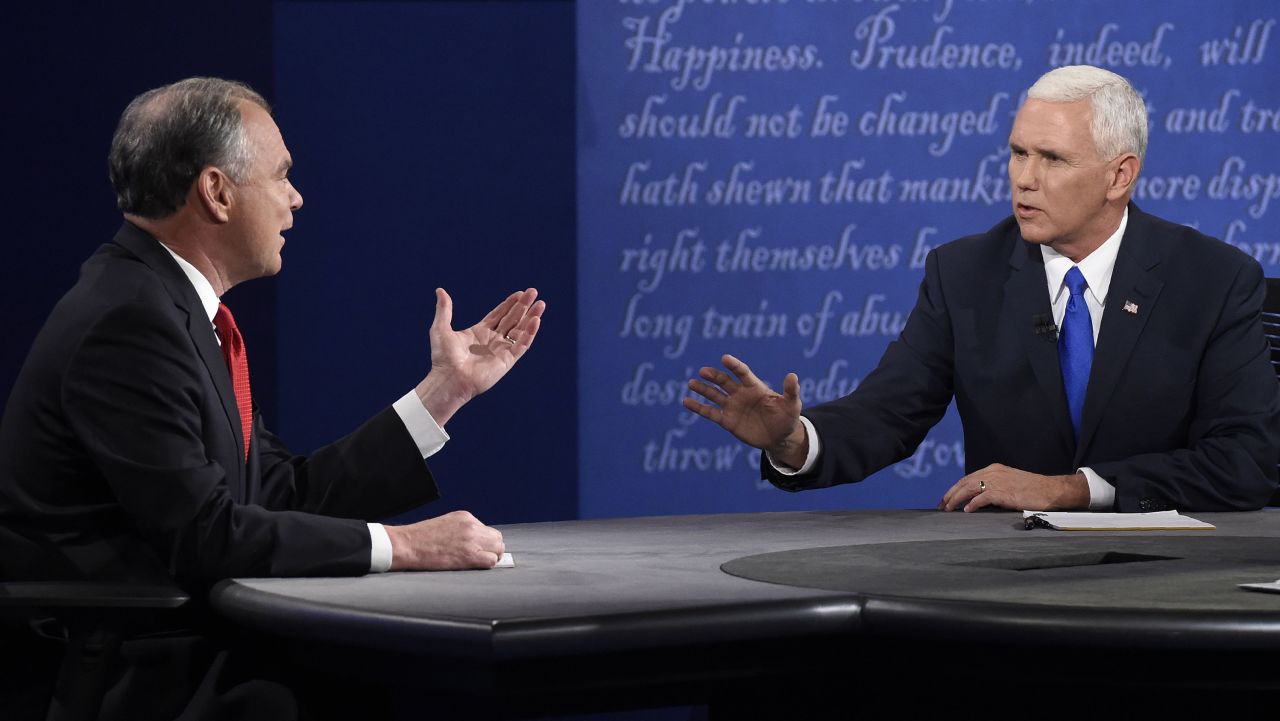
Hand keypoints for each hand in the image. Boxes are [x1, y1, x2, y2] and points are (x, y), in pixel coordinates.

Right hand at [385, 510, 504, 570]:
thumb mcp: (445, 524)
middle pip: (497, 538)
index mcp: (465, 517)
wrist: (407, 544)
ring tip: (479, 563)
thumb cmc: (420, 538)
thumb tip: (473, 542)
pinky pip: (490, 561)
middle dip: (493, 549)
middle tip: (484, 557)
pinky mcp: (469, 555)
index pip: (487, 529)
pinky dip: (486, 565)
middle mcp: (471, 526)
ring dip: (492, 557)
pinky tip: (475, 567)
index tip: (479, 549)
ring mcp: (472, 540)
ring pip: (497, 549)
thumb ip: (461, 529)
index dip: (485, 541)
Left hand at [416, 287, 544, 425]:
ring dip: (531, 317)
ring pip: (520, 330)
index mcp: (479, 332)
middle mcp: (493, 340)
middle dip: (523, 306)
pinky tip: (535, 320)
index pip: (499, 314)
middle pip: (512, 319)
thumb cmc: (443, 358)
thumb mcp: (441, 328)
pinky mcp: (507, 360)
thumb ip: (444, 309)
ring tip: (541, 304)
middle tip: (533, 292)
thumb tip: (440, 290)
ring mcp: (501, 350)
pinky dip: (530, 333)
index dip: (510, 303)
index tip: (520, 293)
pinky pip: (522, 345)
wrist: (449, 379)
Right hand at [683, 354, 807, 468]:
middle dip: (714, 376)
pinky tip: (686, 401)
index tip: (725, 358)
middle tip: (703, 371)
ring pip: (714, 395)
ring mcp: (733, 407)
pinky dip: (698, 407)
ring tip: (691, 383)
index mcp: (755, 387)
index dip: (734, 366)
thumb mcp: (792, 405)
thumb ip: (791, 391)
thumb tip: (793, 375)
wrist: (780, 438)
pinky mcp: (727, 420)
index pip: (742, 373)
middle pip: (724, 382)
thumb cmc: (787, 418)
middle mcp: (741, 394)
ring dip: (703, 389)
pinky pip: (710, 412)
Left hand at [939, 464, 1089, 511]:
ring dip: (956, 499)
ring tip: (948, 509)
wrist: (1052, 490)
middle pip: (964, 482)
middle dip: (950, 494)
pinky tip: (967, 511)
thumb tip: (976, 500)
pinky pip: (983, 497)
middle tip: (941, 506)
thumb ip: (994, 488)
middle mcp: (993, 473)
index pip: (967, 478)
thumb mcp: (1009, 483)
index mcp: (994, 469)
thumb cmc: (1033, 490)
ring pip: (969, 488)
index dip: (954, 489)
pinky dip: (973, 504)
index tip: (946, 499)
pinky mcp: (1004, 492)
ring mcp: (998, 481)